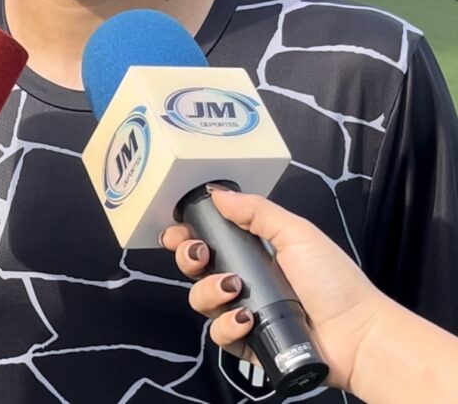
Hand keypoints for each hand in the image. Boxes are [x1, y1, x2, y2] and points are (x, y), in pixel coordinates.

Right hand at [160, 188, 387, 391]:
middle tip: (201, 255)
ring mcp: (244, 312)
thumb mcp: (296, 233)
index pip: (210, 239)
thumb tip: (217, 193)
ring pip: (202, 301)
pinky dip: (226, 326)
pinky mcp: (248, 343)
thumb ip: (257, 211)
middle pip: (197, 268)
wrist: (358, 334)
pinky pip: (219, 334)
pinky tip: (246, 319)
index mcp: (255, 251)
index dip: (189, 234)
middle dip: (189, 259)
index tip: (179, 230)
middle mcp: (245, 279)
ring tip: (234, 288)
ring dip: (209, 292)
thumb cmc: (333, 280)